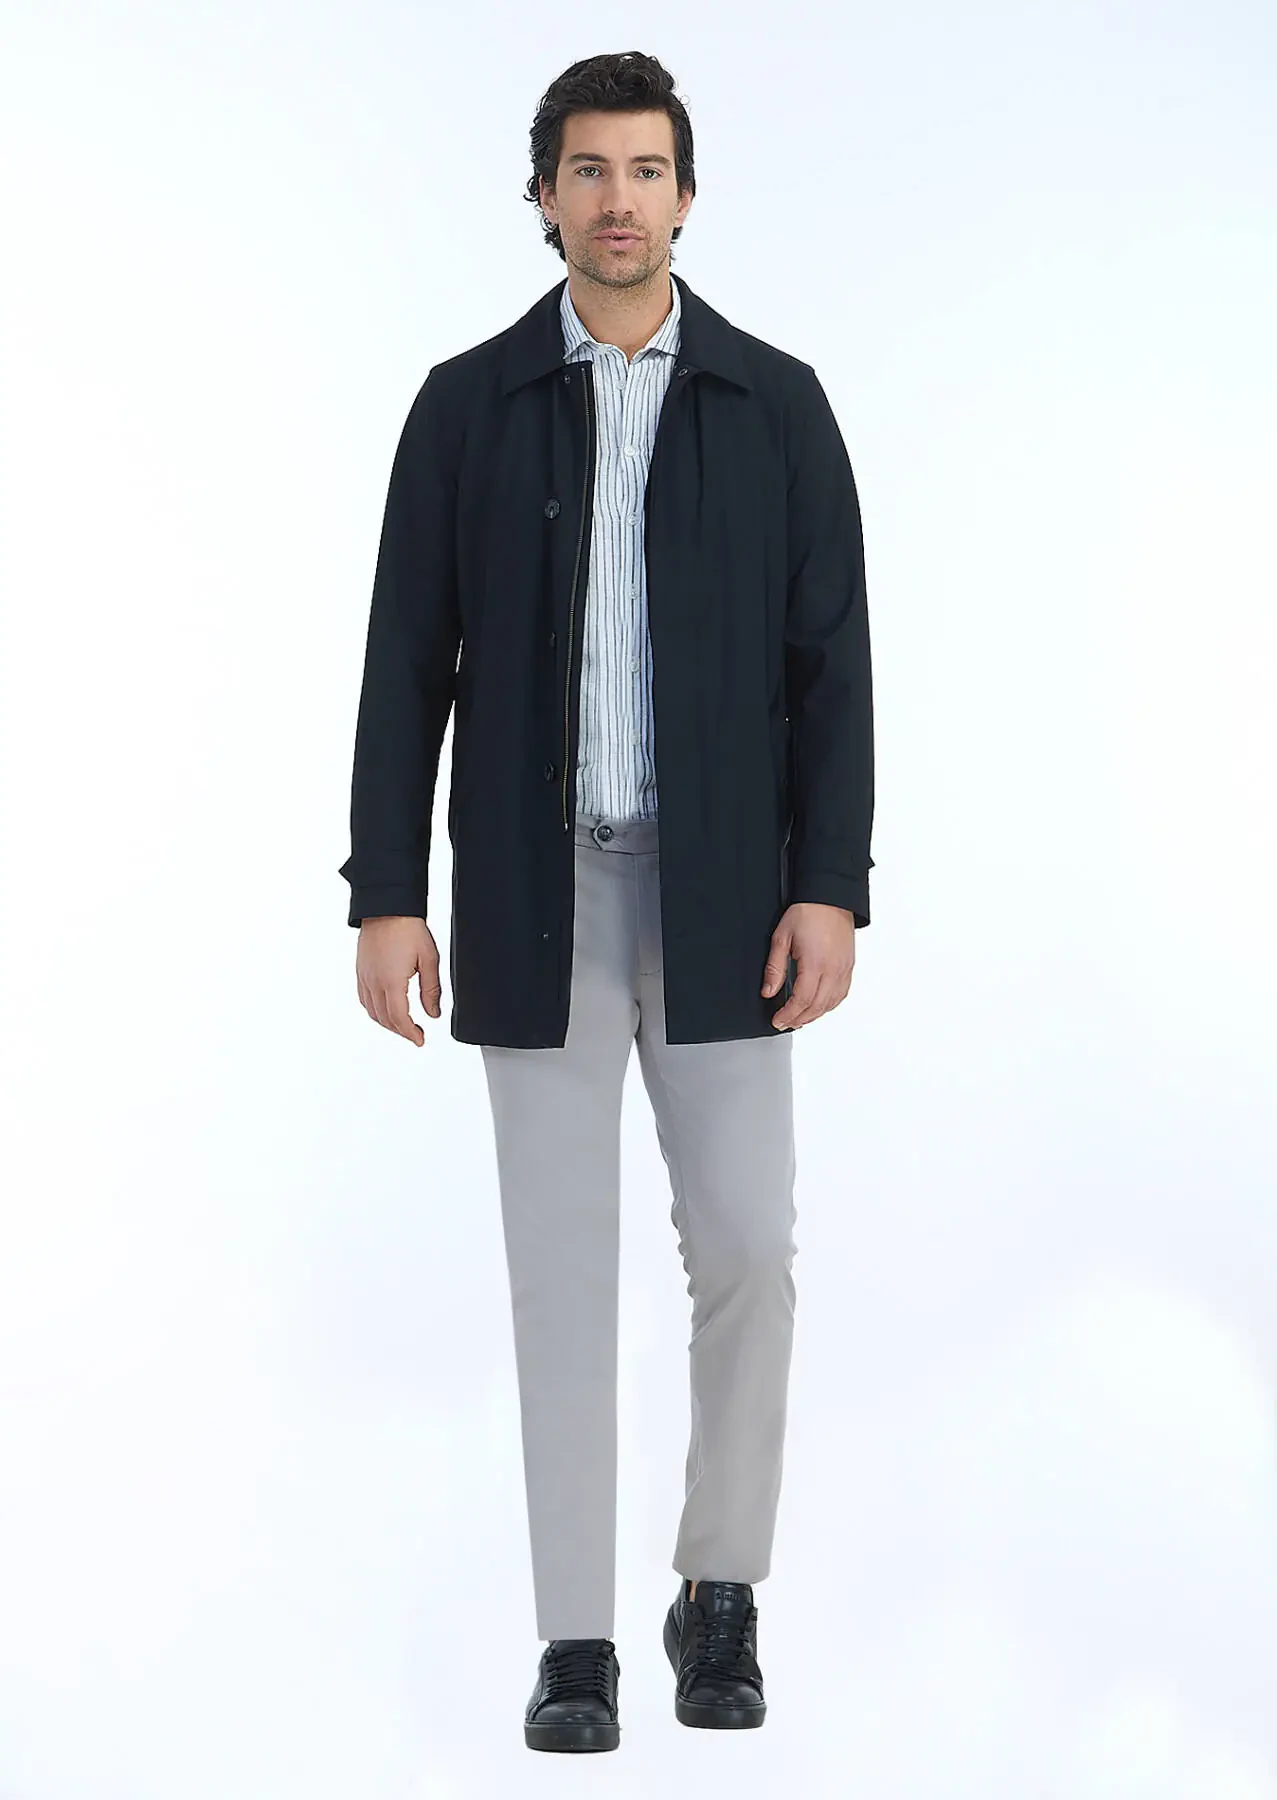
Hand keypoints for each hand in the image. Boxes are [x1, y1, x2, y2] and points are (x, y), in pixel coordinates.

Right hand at [355, 916, 441, 1044]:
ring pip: (372, 1012)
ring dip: (388, 1023)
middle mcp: (374, 982)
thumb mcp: (429, 959)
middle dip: (401, 1031)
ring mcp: (364, 977)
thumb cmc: (407, 927)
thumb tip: (433, 1013)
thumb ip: (431, 990)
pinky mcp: (361, 971)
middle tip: (416, 1034)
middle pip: (385, 1019)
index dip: (410, 1033)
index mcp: (392, 981)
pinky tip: (385, 1010)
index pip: (399, 1018)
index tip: (420, 1040)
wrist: (387, 907)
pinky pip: (364, 999)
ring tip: (403, 1025)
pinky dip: (375, 1011)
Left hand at [761, 903, 855, 1029]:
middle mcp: (833, 970)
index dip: (788, 1015)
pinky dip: (829, 1005)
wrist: (830, 898)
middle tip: (785, 1022)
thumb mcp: (781, 937)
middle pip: (816, 1007)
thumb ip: (774, 968)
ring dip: (814, 1015)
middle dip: (799, 1019)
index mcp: (815, 963)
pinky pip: (841, 994)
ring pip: (831, 1004)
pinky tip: (819, 1006)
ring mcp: (844, 969)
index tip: (778, 1020)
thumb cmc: (808, 912)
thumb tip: (769, 991)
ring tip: (799, 1018)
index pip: (801, 1001)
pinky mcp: (849, 966)